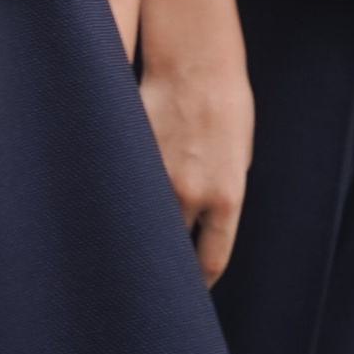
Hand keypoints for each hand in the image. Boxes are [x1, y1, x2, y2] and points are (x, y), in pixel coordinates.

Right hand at [140, 46, 254, 288]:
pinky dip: (121, 203)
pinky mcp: (130, 156)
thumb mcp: (238, 160)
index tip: (192, 290)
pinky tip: (114, 209)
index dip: (200, 283)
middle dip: (166, 267)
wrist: (195, 63)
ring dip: (141, 236)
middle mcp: (189, 194)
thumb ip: (220, 198)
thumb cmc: (227, 109)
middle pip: (173, 252)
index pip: (210, 261)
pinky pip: (124, 193)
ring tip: (132, 249)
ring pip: (144, 224)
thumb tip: (198, 231)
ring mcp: (155, 175)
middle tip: (157, 281)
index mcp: (226, 198)